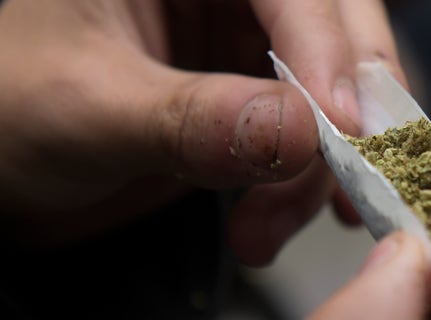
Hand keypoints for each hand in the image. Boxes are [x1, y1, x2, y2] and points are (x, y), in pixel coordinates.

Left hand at [0, 0, 406, 263]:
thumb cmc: (6, 104)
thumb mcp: (85, 108)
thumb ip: (187, 118)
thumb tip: (298, 132)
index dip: (327, 51)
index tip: (341, 134)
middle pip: (334, 31)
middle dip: (341, 116)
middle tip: (339, 186)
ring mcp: (244, 43)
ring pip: (332, 91)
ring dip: (320, 169)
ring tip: (266, 231)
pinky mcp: (251, 94)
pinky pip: (309, 130)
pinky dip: (311, 179)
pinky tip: (292, 214)